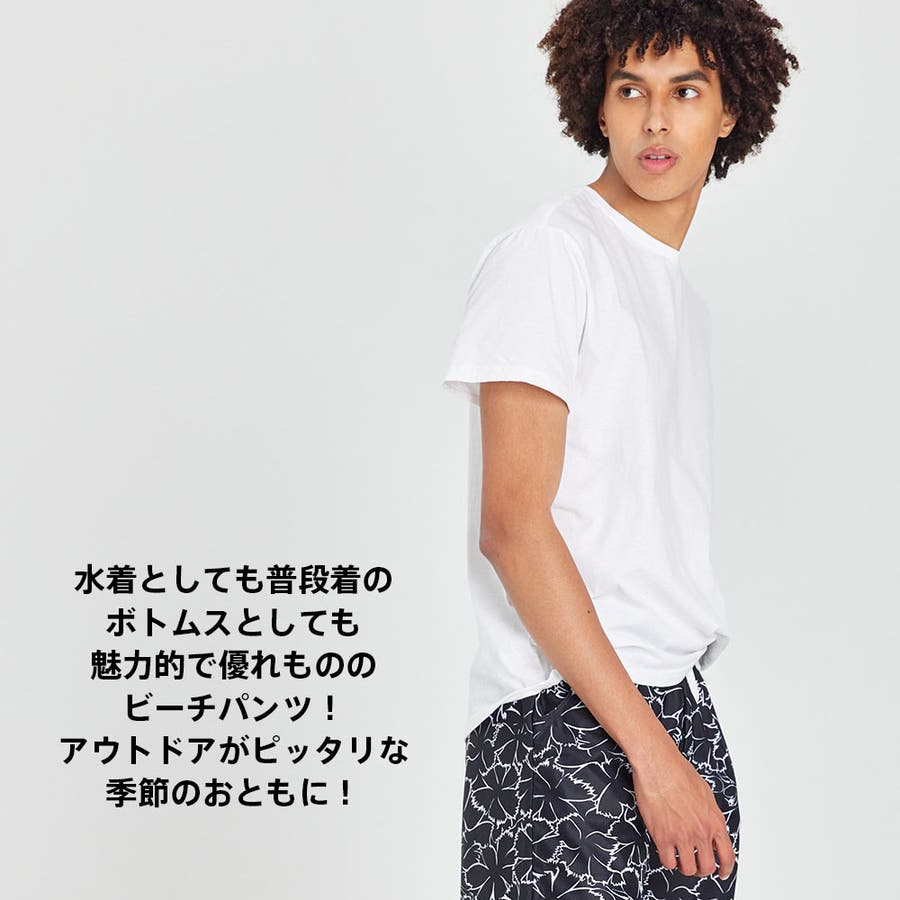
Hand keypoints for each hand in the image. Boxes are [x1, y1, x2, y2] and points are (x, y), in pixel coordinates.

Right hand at [631, 741, 735, 880]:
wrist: (658, 763)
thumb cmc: (678, 771)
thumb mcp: (705, 792)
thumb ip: (710, 814)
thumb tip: (710, 825)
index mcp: (714, 820)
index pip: (727, 856)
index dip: (725, 868)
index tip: (722, 872)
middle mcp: (700, 831)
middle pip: (707, 867)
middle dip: (701, 869)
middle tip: (695, 864)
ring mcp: (682, 835)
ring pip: (687, 868)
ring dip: (684, 866)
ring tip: (679, 858)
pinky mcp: (662, 836)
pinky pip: (668, 862)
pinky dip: (668, 860)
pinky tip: (666, 851)